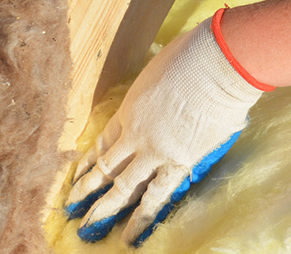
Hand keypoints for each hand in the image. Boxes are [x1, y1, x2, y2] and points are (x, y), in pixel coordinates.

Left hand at [65, 10, 268, 244]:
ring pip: (123, 187)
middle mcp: (135, 135)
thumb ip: (158, 91)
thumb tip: (169, 96)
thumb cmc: (194, 55)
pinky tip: (131, 235)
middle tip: (71, 210)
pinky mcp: (180, 162)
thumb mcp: (161, 70)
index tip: (77, 177)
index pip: (102, 142)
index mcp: (129, 109)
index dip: (89, 162)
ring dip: (105, 210)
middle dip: (86, 192)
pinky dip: (142, 216)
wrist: (218, 63)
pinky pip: (157, 195)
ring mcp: (155, 151)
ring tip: (89, 230)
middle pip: (105, 168)